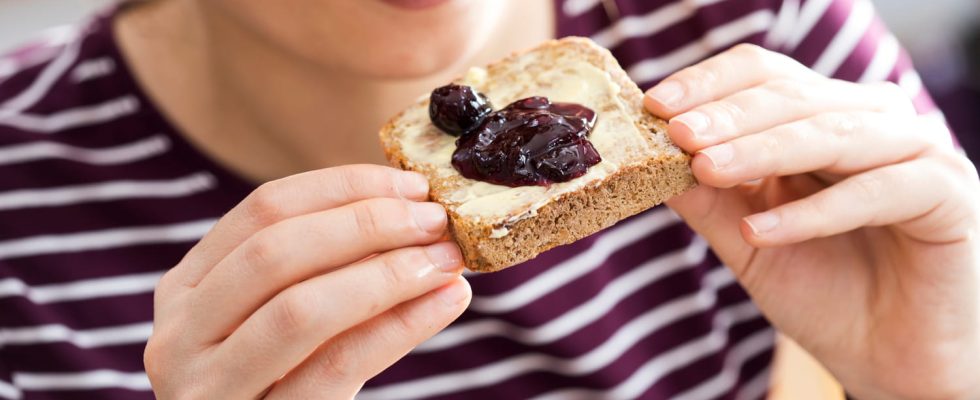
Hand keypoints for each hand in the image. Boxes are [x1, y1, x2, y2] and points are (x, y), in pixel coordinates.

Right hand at [144, 164, 469, 398]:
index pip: (264, 210)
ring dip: (386, 274)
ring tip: (446, 261)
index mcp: (187, 289)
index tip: (411, 185)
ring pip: (300, 311)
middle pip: (276, 252)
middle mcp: (179, 335)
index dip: (344, 188)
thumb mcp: (279, 322)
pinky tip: (444, 303)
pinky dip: (398, 328)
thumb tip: (415, 213)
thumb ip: (325, 271)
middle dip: (367, 225)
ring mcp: (206, 389)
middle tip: (435, 221)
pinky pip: (333, 368)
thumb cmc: (278, 385)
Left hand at [645, 44, 979, 399]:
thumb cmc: (821, 290)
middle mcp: (871, 120)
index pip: (763, 76)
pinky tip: (761, 229)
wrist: (889, 357)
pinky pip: (875, 191)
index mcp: (824, 116)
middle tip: (678, 134)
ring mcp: (914, 151)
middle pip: (793, 96)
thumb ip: (706, 198)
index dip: (709, 85)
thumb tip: (645, 157)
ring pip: (832, 134)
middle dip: (728, 116)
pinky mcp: (947, 193)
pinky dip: (814, 211)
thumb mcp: (747, 240)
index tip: (655, 107)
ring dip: (763, 151)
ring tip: (707, 169)